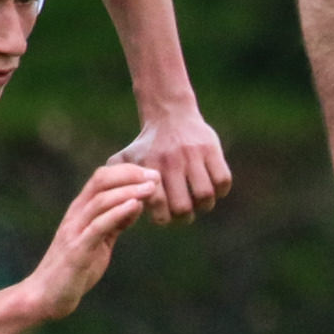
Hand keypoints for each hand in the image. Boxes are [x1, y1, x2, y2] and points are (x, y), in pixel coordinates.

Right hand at [25, 162, 159, 318]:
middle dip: (130, 175)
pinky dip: (117, 213)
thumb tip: (136, 203)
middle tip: (156, 176)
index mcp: (80, 211)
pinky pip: (98, 226)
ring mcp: (74, 231)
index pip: (102, 177)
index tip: (152, 173)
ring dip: (129, 191)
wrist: (45, 297)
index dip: (127, 171)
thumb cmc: (74, 269)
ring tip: (151, 188)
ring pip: (101, 200)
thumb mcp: (99, 241)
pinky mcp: (77, 251)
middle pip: (101, 181)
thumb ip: (115, 223)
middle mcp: (75, 215)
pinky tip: (135, 206)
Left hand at [113, 108, 232, 223]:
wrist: (169, 114)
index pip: (159, 207)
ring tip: (200, 203)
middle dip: (185, 218)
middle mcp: (171, 161)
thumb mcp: (124, 159)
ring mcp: (193, 154)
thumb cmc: (146, 145)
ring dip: (205, 206)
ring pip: (205, 195)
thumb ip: (113, 181)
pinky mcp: (212, 148)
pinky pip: (223, 180)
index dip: (164, 219)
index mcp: (150, 167)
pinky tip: (213, 189)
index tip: (165, 216)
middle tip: (184, 214)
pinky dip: (221, 191)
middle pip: (184, 207)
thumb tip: (111, 207)